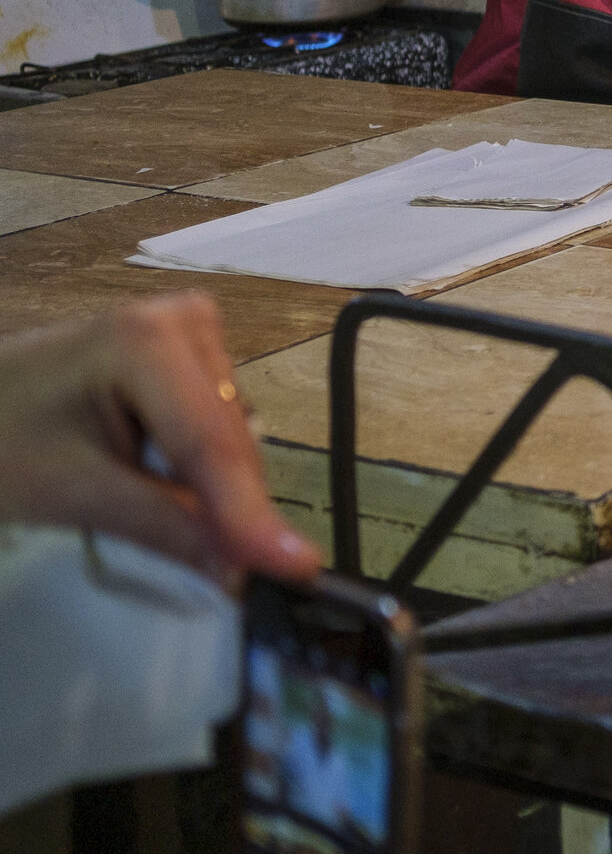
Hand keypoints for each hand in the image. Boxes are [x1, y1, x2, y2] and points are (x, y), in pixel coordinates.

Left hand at [0, 294, 318, 582]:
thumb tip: (246, 577)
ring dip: (209, 484)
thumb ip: (167, 528)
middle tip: (221, 567)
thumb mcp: (76, 493)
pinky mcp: (184, 347)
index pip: (212, 445)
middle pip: (229, 438)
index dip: (252, 514)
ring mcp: (188, 329)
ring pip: (229, 433)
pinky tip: (152, 473)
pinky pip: (213, 421)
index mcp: (149, 342)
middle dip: (226, 502)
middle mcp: (185, 320)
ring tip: (148, 501)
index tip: (297, 569)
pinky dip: (194, 464)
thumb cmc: (3, 444)